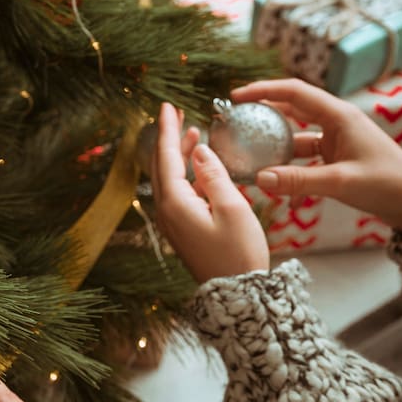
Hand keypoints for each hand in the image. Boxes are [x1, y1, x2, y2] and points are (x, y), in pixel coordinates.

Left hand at [152, 102, 270, 281]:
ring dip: (179, 157)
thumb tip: (200, 151)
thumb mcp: (232, 208)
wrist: (238, 295)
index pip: (167, 158)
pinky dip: (186, 175)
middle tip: (177, 115)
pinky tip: (199, 168)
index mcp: (175, 204)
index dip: (169, 130)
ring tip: (193, 136)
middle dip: (170, 140)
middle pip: (162, 167)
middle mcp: (167, 212)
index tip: (166, 106)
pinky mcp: (183, 231)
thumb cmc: (239, 253)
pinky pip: (178, 194)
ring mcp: (173, 223)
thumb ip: (214, 176)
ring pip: (169, 180)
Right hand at [232, 79, 401, 231]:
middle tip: (234, 119)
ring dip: (274, 147)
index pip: (295, 92)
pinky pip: (305, 160)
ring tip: (248, 155)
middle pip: (292, 109)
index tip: (236, 96)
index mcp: (340, 116)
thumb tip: (259, 178)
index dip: (264, 90)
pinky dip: (289, 170)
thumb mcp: (341, 183)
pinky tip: (277, 188)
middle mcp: (337, 123)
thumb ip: (299, 180)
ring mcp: (337, 142)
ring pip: (296, 137)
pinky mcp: (337, 160)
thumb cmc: (388, 185)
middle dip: (263, 113)